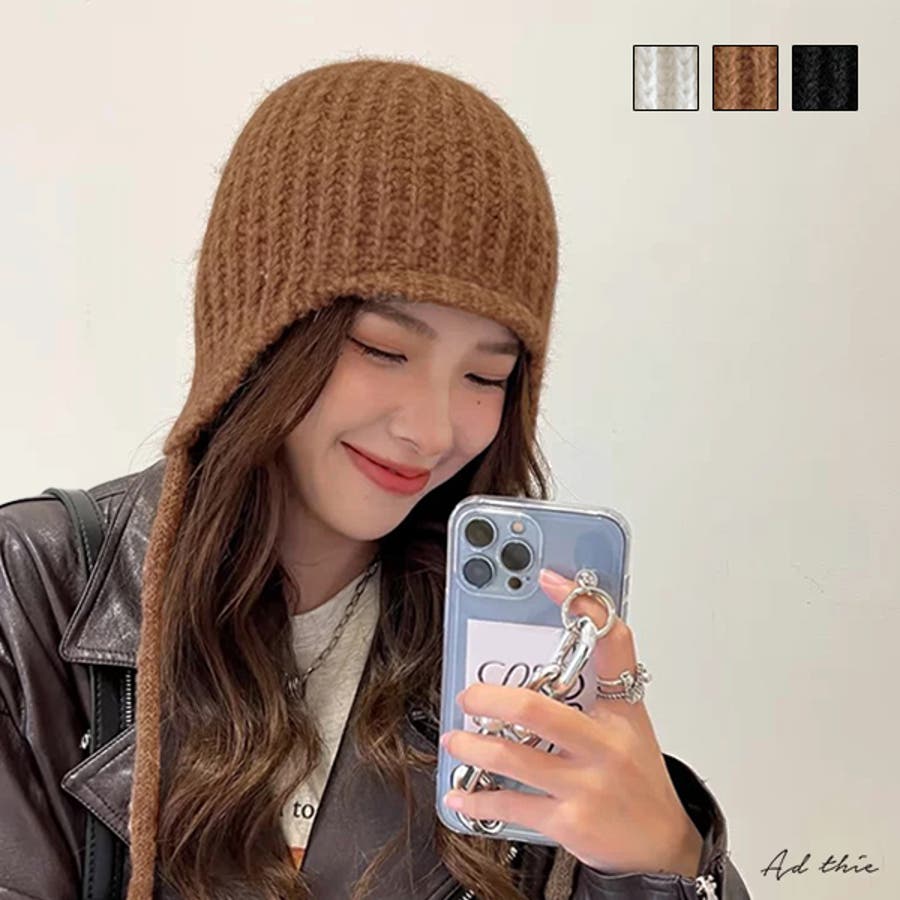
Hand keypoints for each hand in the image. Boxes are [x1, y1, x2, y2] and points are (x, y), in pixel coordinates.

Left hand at [440, 567, 702, 878]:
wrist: (662, 843)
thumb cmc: (638, 776)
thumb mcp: (628, 722)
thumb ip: (598, 684)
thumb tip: (557, 646)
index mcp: (621, 710)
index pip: (612, 643)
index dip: (584, 607)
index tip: (551, 580)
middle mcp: (604, 745)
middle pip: (536, 708)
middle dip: (489, 699)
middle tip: (468, 696)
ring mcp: (586, 786)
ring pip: (512, 757)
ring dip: (472, 748)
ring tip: (455, 741)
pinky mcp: (569, 822)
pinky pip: (510, 805)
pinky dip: (476, 800)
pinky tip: (459, 795)